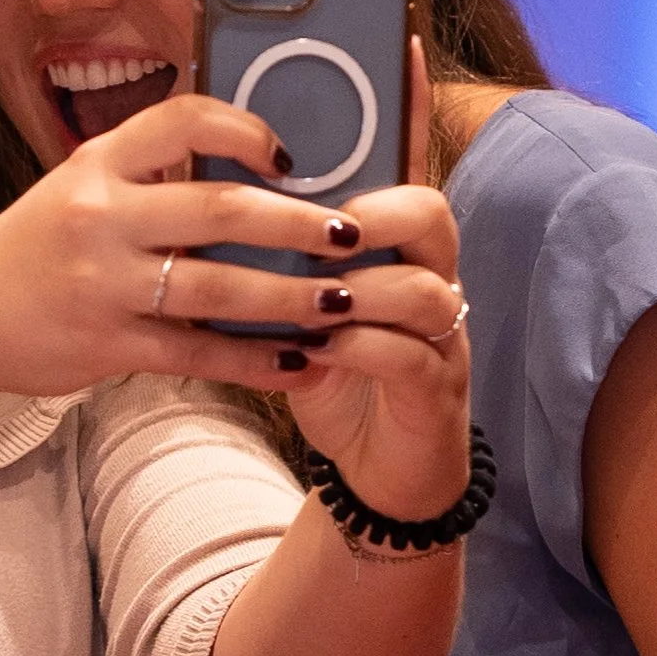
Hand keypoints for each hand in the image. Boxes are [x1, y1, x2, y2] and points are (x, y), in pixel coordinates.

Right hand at [0, 90, 464, 408]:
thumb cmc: (32, 248)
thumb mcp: (79, 185)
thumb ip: (148, 172)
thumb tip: (242, 157)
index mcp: (98, 165)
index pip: (182, 120)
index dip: (246, 131)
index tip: (291, 155)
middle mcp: (101, 217)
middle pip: (219, 210)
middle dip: (297, 223)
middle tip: (352, 232)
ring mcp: (104, 285)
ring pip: (218, 290)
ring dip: (290, 297)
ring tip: (342, 301)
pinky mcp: (108, 345)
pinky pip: (197, 355)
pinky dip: (254, 362)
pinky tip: (299, 362)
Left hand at [277, 172, 470, 525]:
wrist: (380, 476)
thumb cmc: (341, 383)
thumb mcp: (307, 319)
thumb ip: (285, 275)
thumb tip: (212, 229)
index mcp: (407, 260)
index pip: (402, 190)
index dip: (361, 179)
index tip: (297, 190)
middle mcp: (437, 289)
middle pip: (432, 219)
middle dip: (371, 218)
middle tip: (314, 241)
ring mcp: (444, 342)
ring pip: (423, 292)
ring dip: (359, 290)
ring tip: (309, 302)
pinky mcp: (436, 395)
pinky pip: (408, 357)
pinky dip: (357, 348)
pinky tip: (312, 352)